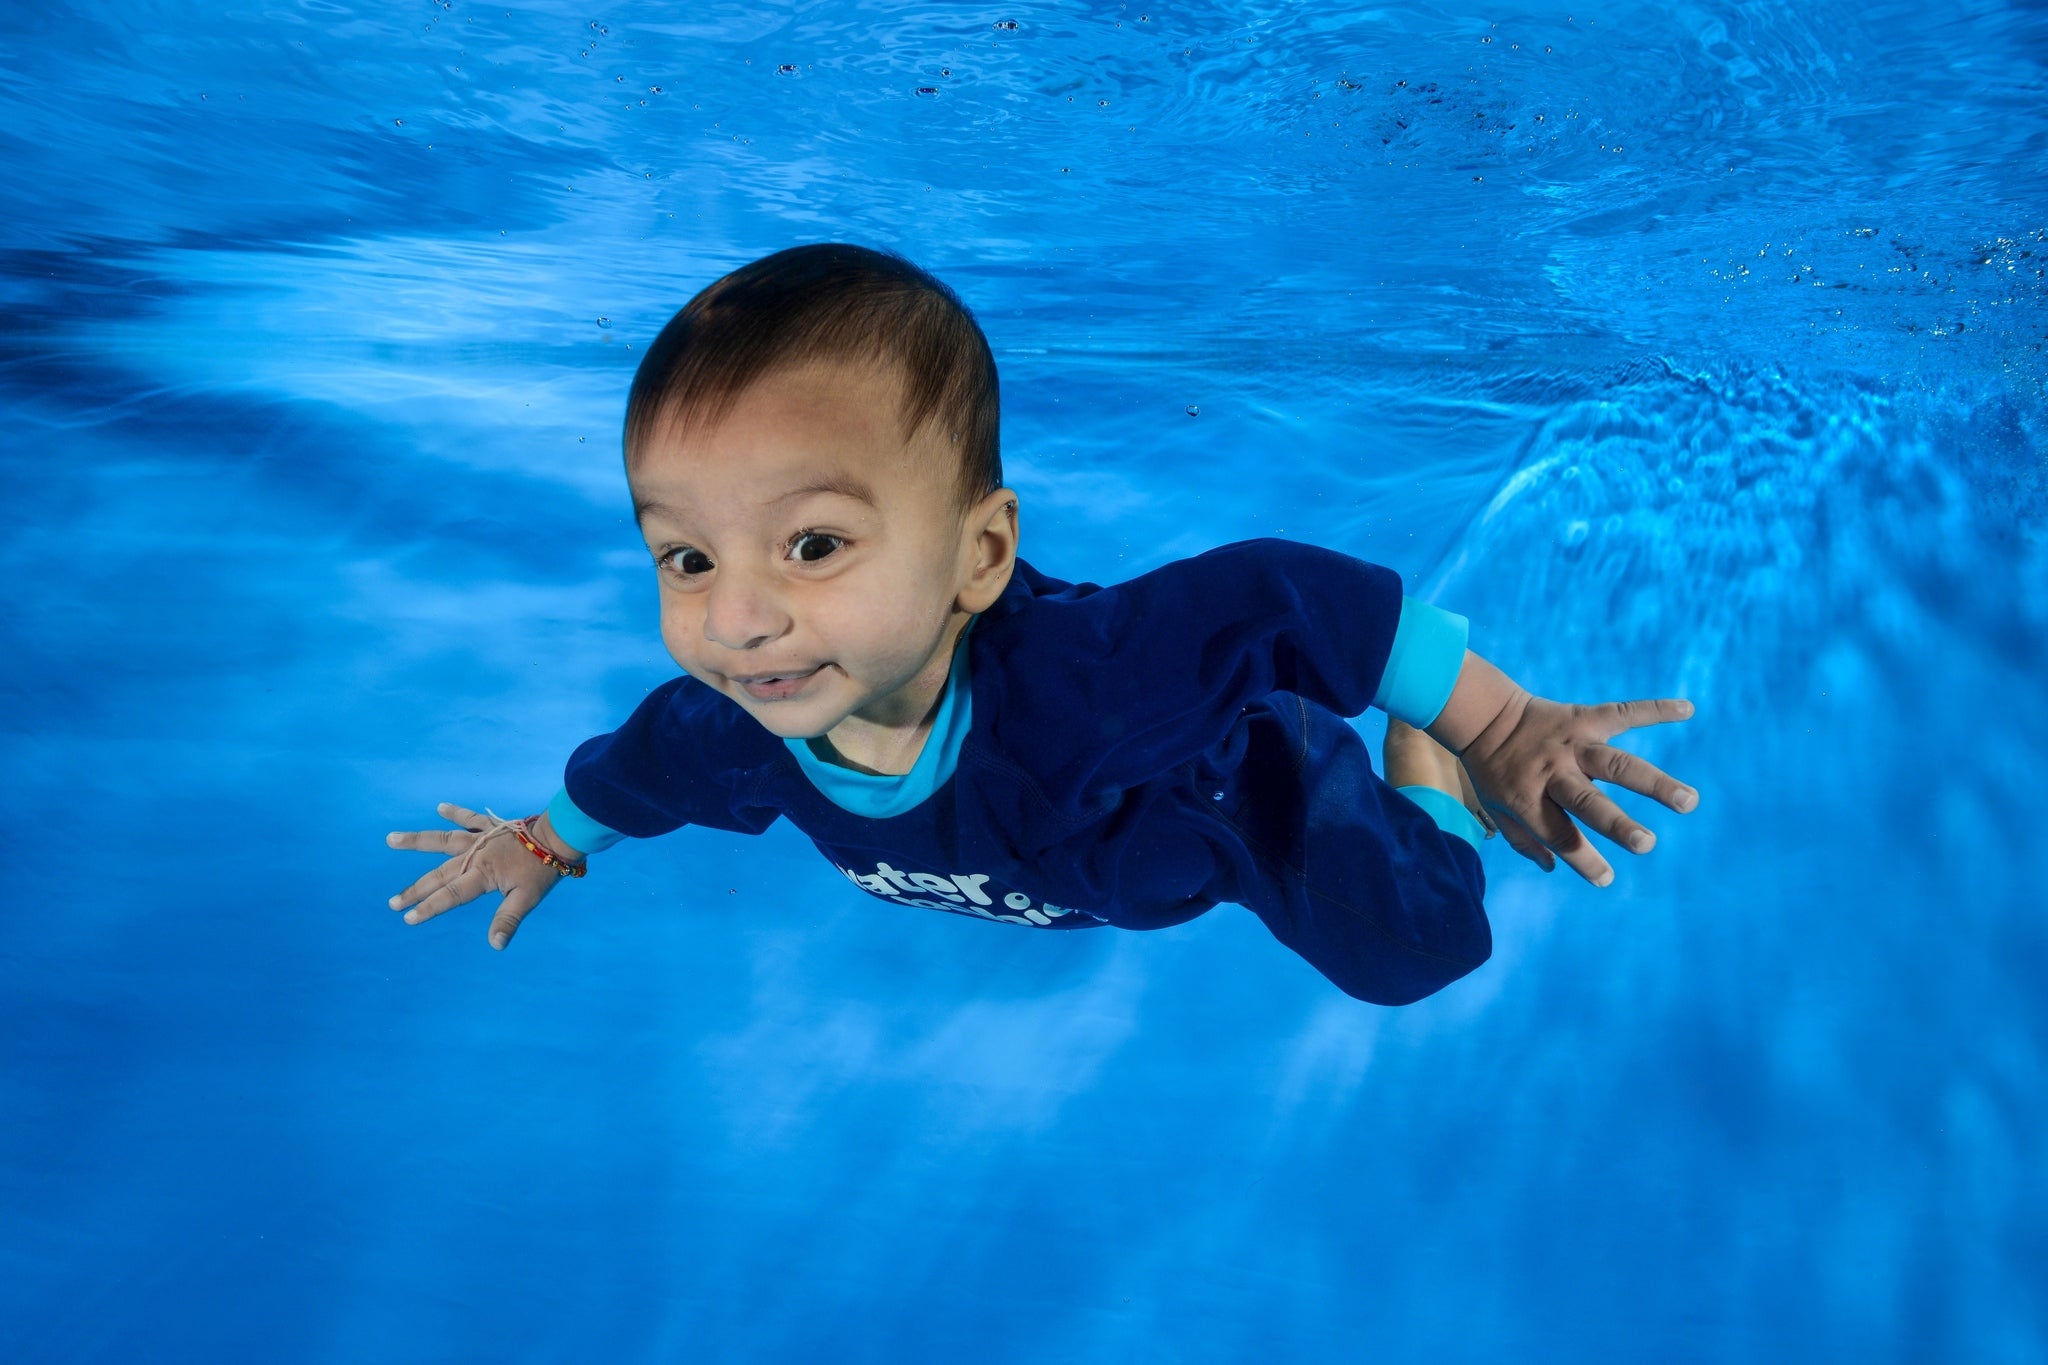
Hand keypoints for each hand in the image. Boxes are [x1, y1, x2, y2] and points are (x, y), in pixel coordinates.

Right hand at [385, 803, 571, 948]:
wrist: (559, 837)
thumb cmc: (543, 870)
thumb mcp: (527, 899)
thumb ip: (508, 920)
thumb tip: (496, 945)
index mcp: (482, 875)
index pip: (450, 895)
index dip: (429, 908)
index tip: (408, 918)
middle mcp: (475, 855)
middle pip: (439, 874)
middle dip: (415, 890)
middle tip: (393, 902)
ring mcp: (481, 838)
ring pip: (443, 840)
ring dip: (417, 841)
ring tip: (391, 839)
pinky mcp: (490, 826)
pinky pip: (470, 818)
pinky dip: (456, 812)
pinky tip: (440, 807)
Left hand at [1455, 692, 1697, 885]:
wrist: (1484, 715)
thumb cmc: (1492, 770)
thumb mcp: (1495, 810)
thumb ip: (1523, 840)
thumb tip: (1554, 867)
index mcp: (1528, 798)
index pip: (1559, 834)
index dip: (1582, 859)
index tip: (1606, 879)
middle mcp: (1552, 772)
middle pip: (1588, 801)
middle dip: (1617, 824)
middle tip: (1646, 844)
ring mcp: (1570, 743)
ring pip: (1615, 763)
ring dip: (1653, 781)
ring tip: (1688, 800)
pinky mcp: (1584, 717)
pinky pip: (1623, 712)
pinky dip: (1654, 710)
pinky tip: (1686, 710)